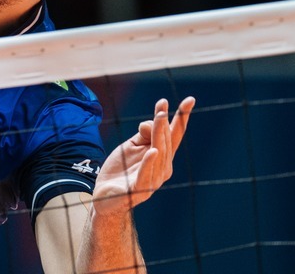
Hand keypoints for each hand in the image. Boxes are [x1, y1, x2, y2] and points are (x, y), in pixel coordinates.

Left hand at [92, 97, 193, 215]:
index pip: (174, 134)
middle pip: (166, 142)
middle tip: (161, 106)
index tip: (190, 100)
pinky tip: (152, 151)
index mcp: (162, 156)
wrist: (105, 195)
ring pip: (158, 154)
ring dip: (159, 136)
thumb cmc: (122, 169)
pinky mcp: (138, 190)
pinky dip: (150, 162)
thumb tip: (151, 121)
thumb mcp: (131, 146)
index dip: (182, 118)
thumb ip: (143, 134)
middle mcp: (162, 168)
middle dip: (164, 123)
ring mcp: (152, 180)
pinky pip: (146, 175)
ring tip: (159, 119)